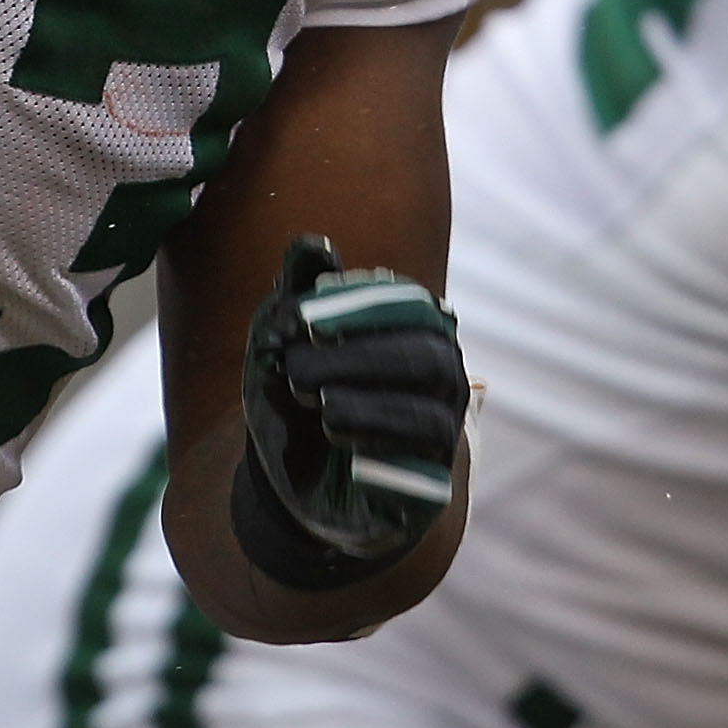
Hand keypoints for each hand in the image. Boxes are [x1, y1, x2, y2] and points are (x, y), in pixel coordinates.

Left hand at [240, 235, 464, 568]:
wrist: (291, 476)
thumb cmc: (297, 390)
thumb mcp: (285, 339)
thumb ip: (298, 289)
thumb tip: (314, 244)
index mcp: (414, 329)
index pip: (408, 306)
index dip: (358, 308)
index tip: (304, 320)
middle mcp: (443, 376)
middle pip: (424, 357)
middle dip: (355, 360)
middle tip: (295, 370)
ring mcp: (443, 431)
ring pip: (429, 414)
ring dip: (363, 406)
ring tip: (316, 405)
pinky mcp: (431, 483)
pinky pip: (422, 468)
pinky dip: (378, 451)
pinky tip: (336, 439)